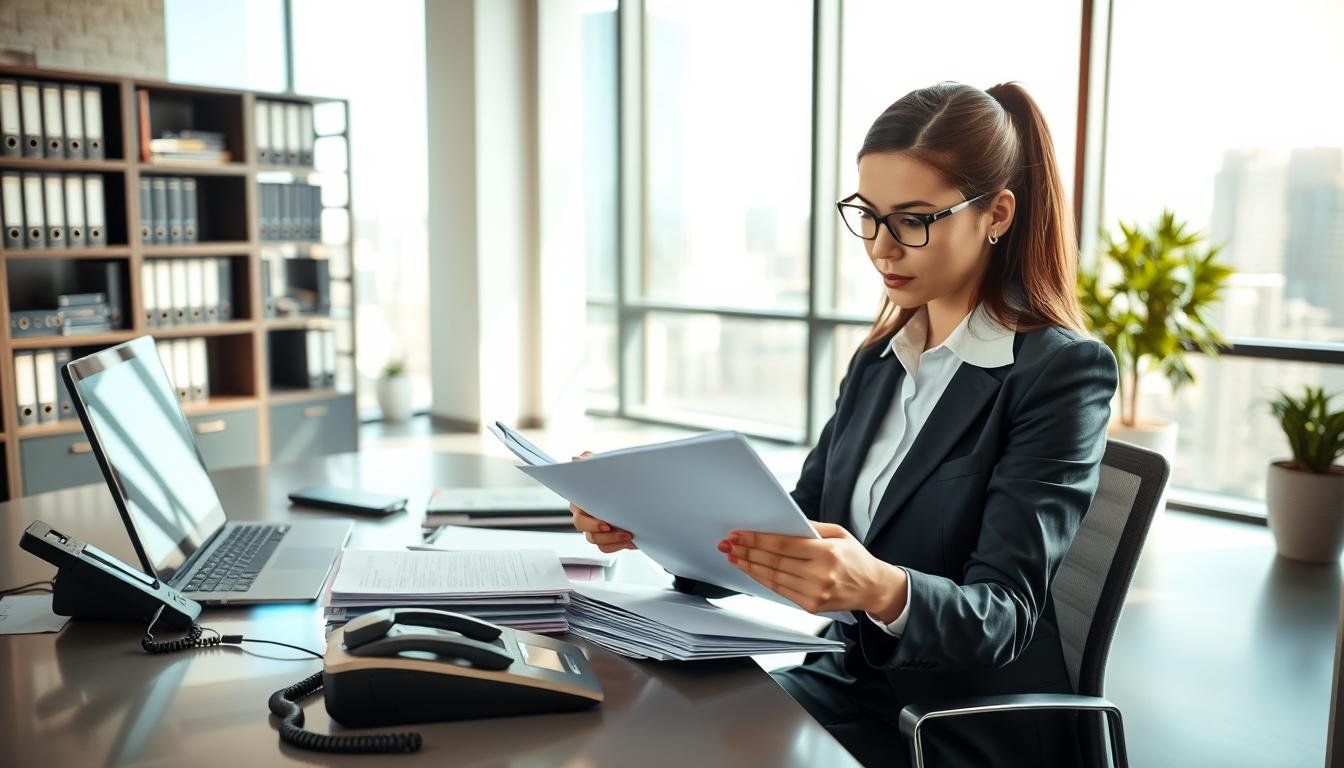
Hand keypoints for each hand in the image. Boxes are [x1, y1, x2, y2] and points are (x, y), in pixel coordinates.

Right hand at [568, 451, 637, 553]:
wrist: (638, 494)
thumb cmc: (618, 478)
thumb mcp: (607, 467)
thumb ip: (591, 462)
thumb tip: (576, 460)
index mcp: (582, 498)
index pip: (577, 508)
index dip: (588, 517)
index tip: (603, 520)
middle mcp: (584, 514)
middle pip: (581, 525)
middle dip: (597, 529)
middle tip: (613, 528)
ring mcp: (594, 528)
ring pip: (593, 539)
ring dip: (610, 539)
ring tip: (628, 534)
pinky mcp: (606, 538)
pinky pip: (605, 547)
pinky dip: (617, 545)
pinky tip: (631, 540)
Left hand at [721, 521, 906, 619]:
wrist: (873, 588)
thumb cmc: (855, 558)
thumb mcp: (839, 533)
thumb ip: (810, 528)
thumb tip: (780, 523)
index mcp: (828, 553)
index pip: (784, 545)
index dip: (757, 539)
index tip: (739, 534)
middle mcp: (820, 575)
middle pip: (774, 561)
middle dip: (747, 551)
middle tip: (729, 544)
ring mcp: (815, 593)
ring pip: (773, 577)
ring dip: (750, 566)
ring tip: (734, 556)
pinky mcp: (810, 606)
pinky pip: (780, 590)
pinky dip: (763, 579)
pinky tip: (752, 570)